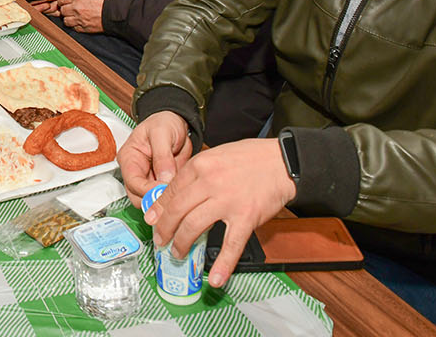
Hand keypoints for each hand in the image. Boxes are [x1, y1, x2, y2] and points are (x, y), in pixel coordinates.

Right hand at [16, 0, 88, 13]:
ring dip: (47, 10)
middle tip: (44, 7)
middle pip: (31, 0)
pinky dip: (55, 12)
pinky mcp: (54, 1)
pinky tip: (62, 8)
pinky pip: (51, 10)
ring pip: (41, 7)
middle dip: (34, 7)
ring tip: (56, 6)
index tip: (20, 2)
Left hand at [59, 0, 110, 32]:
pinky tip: (79, 22)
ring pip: (66, 21)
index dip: (63, 0)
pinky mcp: (85, 28)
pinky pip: (74, 28)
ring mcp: (80, 19)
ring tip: (73, 16)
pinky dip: (75, 25)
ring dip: (68, 18)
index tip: (64, 1)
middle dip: (64, 9)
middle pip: (62, 10)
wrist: (120, 10)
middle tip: (68, 8)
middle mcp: (76, 7)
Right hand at [117, 110, 193, 202]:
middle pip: (138, 197)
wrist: (177, 122)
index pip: (133, 183)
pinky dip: (173, 196)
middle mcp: (135, 171)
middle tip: (174, 194)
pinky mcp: (160, 183)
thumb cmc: (164, 122)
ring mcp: (148, 178)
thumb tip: (164, 177)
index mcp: (129, 157)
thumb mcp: (162, 132)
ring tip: (180, 189)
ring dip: (165, 199)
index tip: (165, 190)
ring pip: (151, 201)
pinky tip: (182, 189)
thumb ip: (162, 155)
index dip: (148, 190)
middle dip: (155, 199)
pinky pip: (165, 197)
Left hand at [142, 137, 295, 286]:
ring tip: (178, 253)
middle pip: (177, 210)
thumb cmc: (250, 157)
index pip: (171, 190)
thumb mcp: (216, 155)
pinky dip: (223, 264)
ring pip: (194, 226)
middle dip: (164, 229)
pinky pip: (230, 245)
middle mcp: (209, 182)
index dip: (158, 209)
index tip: (152, 219)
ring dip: (182, 243)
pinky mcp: (246, 217)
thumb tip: (176, 193)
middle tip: (160, 240)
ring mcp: (227, 201)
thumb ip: (196, 173)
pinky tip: (216, 279)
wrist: (283, 161)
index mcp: (200, 165)